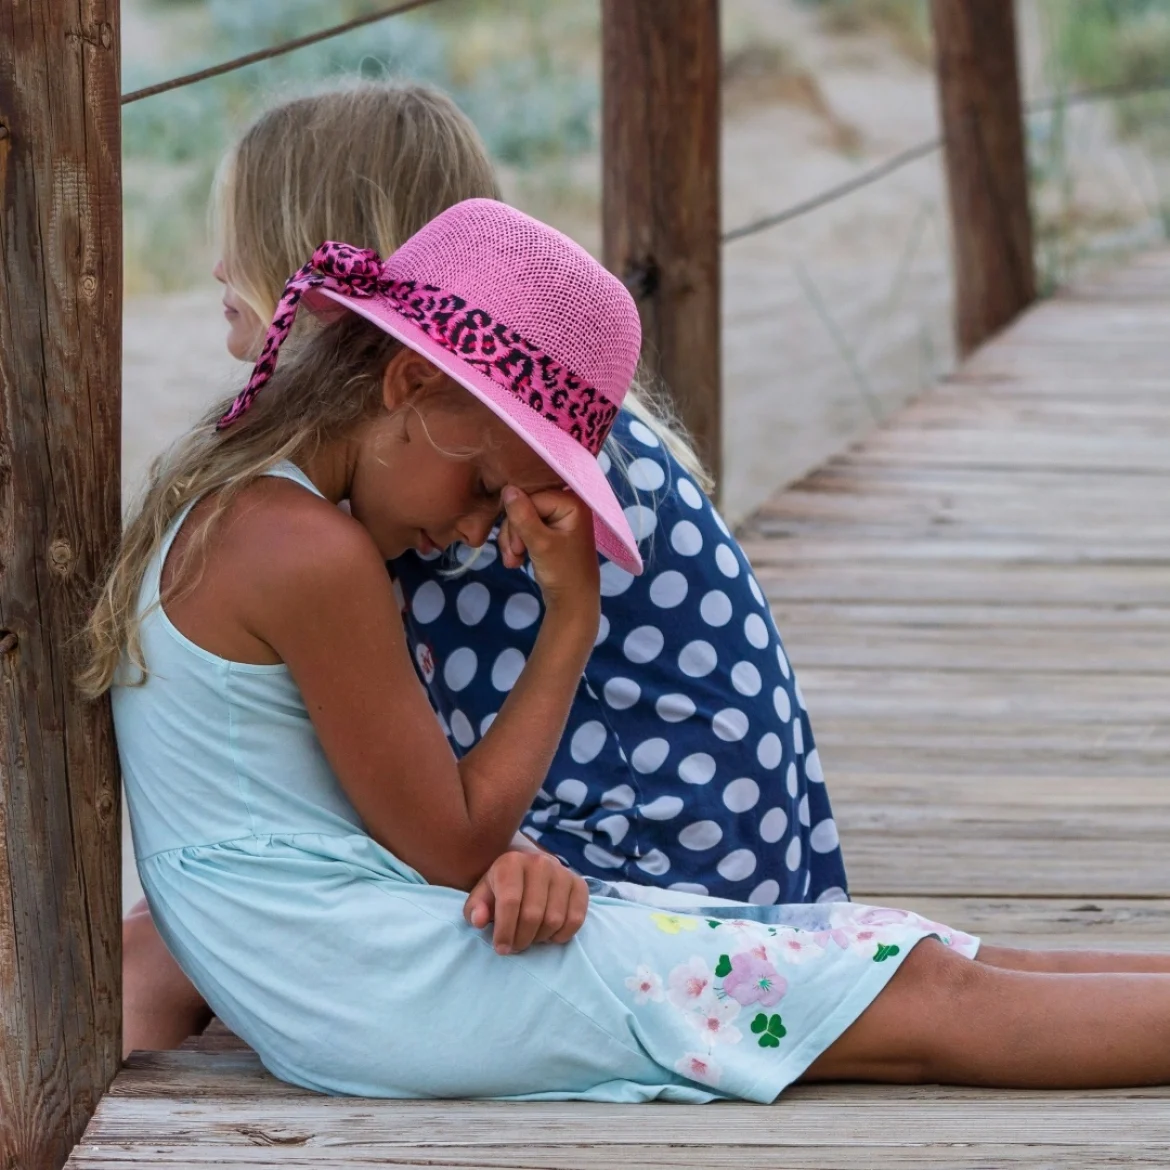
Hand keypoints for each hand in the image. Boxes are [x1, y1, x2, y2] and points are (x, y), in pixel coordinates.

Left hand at [463, 849, 588, 954]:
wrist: (527, 866)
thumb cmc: (501, 886)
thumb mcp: (482, 894)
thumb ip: (476, 908)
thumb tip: (479, 920)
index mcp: (512, 862)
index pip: (510, 902)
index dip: (504, 931)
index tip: (500, 948)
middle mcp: (540, 863)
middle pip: (533, 915)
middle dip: (521, 939)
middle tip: (515, 946)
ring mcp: (562, 873)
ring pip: (554, 920)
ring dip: (540, 938)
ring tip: (529, 937)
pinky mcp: (579, 885)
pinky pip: (576, 919)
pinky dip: (562, 935)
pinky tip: (549, 934)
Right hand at [496, 487, 599, 612]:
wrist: (572, 603)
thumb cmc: (563, 573)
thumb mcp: (540, 544)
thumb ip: (522, 516)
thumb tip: (507, 488)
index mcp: (572, 503)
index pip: (530, 497)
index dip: (518, 520)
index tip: (518, 545)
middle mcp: (566, 505)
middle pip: (524, 506)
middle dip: (513, 533)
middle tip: (516, 554)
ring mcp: (558, 519)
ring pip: (520, 518)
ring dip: (512, 541)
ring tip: (515, 561)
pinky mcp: (550, 531)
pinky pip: (525, 528)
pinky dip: (517, 545)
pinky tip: (517, 560)